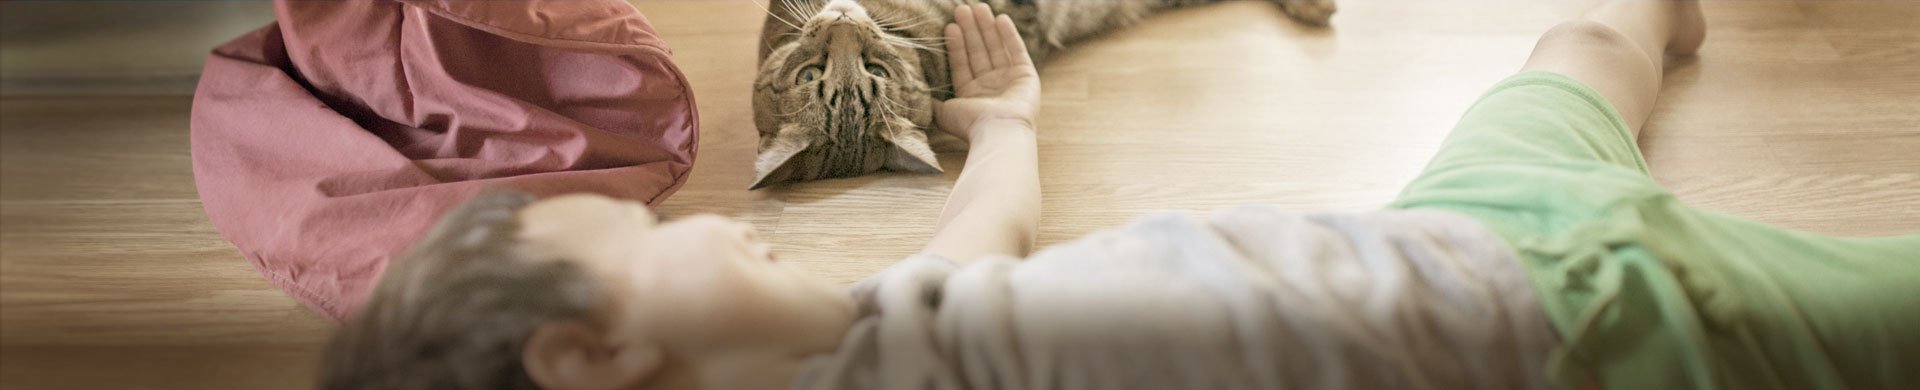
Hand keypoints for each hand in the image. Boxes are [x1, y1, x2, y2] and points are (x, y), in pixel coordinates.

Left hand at [936, 3, 1040, 141]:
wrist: (998, 131)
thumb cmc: (970, 124)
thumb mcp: (943, 113)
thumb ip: (931, 101)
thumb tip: (915, 93)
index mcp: (972, 95)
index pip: (961, 63)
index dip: (956, 45)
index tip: (949, 26)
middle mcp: (990, 86)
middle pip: (978, 52)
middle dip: (970, 30)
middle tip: (962, 9)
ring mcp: (1009, 80)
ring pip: (995, 48)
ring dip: (986, 27)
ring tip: (978, 7)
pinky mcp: (1026, 75)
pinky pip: (1016, 50)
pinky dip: (1009, 35)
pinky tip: (1000, 19)